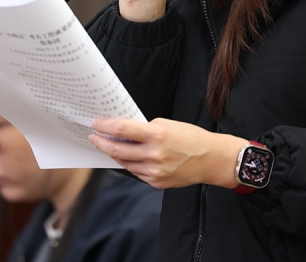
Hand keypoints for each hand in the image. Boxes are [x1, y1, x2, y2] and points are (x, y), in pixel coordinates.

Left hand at [89, 118, 247, 189]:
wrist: (211, 159)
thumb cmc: (192, 138)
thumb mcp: (168, 125)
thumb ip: (145, 129)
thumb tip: (124, 131)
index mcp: (157, 135)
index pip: (122, 130)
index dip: (105, 126)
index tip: (96, 124)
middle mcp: (154, 155)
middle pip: (117, 150)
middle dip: (102, 143)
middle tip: (94, 137)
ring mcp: (154, 171)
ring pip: (124, 163)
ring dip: (115, 154)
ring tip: (110, 146)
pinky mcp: (156, 182)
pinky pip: (136, 172)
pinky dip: (131, 164)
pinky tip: (130, 158)